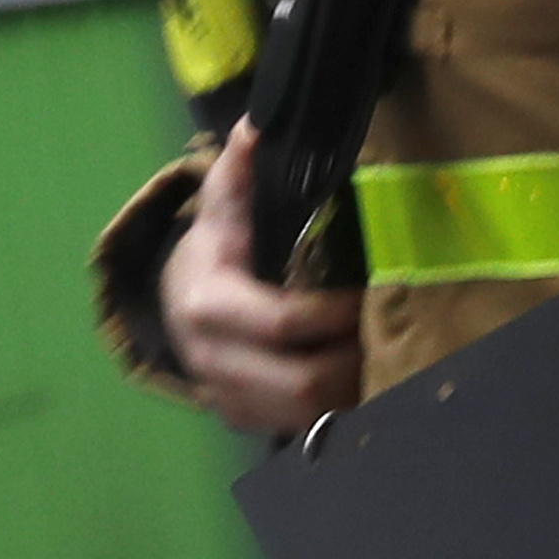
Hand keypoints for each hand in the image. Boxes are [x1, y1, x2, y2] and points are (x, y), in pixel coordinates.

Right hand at [163, 126, 360, 437]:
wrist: (172, 302)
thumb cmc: (214, 250)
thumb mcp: (220, 209)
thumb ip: (238, 172)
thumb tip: (256, 126)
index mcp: (211, 306)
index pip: (285, 322)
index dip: (336, 315)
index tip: (368, 298)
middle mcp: (214, 362)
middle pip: (302, 387)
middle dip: (353, 367)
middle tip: (387, 341)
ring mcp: (227, 399)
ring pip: (306, 419)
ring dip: (351, 396)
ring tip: (382, 364)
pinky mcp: (242, 422)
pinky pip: (300, 433)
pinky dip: (336, 415)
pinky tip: (361, 388)